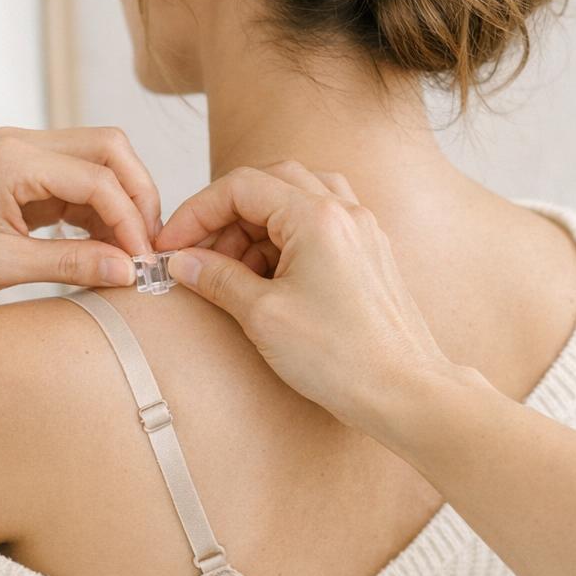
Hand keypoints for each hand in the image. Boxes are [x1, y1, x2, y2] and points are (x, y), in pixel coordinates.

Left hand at [0, 125, 159, 299]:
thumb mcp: (2, 267)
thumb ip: (69, 264)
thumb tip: (127, 270)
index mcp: (13, 159)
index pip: (99, 177)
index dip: (131, 220)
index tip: (142, 262)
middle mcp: (21, 143)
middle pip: (109, 148)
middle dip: (138, 195)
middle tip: (147, 246)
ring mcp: (22, 152)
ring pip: (98, 160)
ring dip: (119, 202)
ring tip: (124, 252)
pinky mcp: (22, 171)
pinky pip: (76, 179)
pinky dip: (96, 209)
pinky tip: (99, 245)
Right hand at [154, 161, 460, 434]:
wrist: (404, 392)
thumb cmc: (343, 358)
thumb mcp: (262, 316)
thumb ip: (217, 279)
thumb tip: (183, 262)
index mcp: (317, 217)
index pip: (241, 187)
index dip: (196, 212)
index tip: (171, 245)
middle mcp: (344, 213)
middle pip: (268, 183)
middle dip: (224, 215)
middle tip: (197, 255)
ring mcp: (360, 231)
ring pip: (294, 200)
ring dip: (254, 227)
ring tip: (231, 271)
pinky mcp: (367, 255)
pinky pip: (317, 225)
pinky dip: (283, 241)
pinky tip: (266, 280)